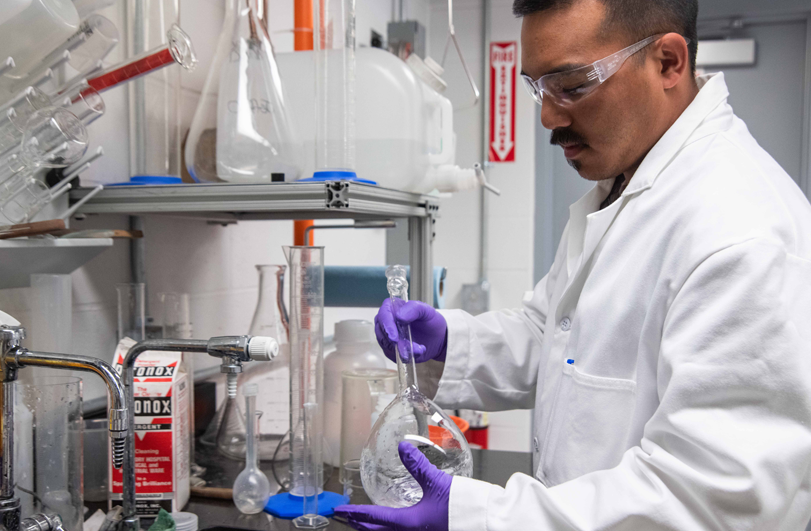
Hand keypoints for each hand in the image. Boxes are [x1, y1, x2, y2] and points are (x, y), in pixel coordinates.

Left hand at [334, 441, 451, 530]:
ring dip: (373, 528)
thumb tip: (402, 446)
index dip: (353, 513)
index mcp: (407, 523)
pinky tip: (394, 522)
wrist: (485, 524)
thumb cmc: (461, 508)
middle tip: (346, 517)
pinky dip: (390, 529)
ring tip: (364, 521)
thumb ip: (417, 465)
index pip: (372, 518)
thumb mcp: (437, 483)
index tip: (339, 511)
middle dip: (359, 524)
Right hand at [374, 299, 447, 362]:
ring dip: (402, 350)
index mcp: (392, 308)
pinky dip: (405, 355)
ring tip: (419, 349)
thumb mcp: (426, 311)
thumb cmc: (430, 321)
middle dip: (395, 342)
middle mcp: (386, 322)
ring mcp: (387, 337)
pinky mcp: (391, 350)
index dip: (387, 326)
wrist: (437, 338)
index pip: (383, 314)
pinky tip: (418, 352)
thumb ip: (414, 308)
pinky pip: (392, 355)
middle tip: (409, 347)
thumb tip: (399, 316)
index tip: (394, 337)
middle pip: (381, 332)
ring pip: (386, 345)